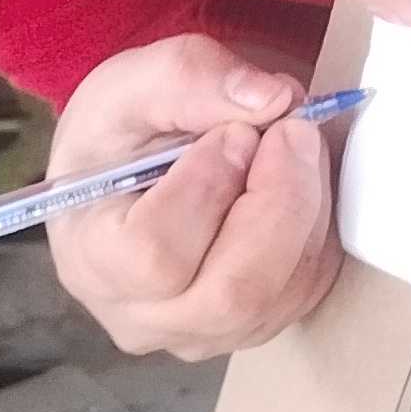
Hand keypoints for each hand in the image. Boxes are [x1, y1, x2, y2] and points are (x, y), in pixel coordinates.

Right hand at [45, 35, 343, 360]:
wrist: (131, 168)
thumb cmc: (118, 134)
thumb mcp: (132, 84)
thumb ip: (191, 77)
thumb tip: (274, 98)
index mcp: (90, 261)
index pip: (156, 255)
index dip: (208, 189)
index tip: (232, 133)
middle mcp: (143, 318)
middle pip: (232, 292)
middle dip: (280, 200)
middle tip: (291, 130)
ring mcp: (202, 334)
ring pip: (281, 294)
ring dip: (307, 208)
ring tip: (293, 145)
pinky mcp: (254, 327)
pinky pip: (309, 289)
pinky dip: (319, 227)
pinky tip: (299, 181)